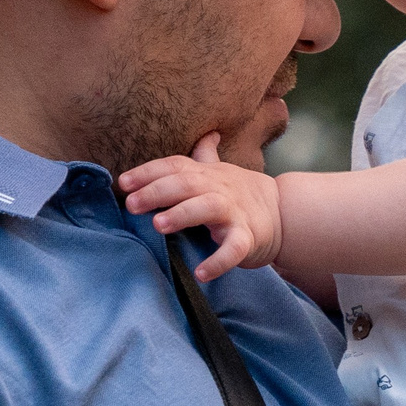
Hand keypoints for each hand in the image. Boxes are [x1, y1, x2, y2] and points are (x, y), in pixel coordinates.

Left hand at [119, 134, 282, 278]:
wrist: (282, 213)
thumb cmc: (239, 192)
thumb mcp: (219, 171)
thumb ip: (202, 155)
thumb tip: (203, 131)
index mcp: (206, 174)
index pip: (175, 165)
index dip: (148, 171)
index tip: (123, 182)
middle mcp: (218, 188)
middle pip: (186, 183)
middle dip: (157, 191)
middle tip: (131, 204)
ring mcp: (234, 212)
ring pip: (208, 208)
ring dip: (182, 215)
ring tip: (158, 226)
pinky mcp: (248, 237)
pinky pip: (234, 248)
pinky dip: (218, 261)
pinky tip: (200, 273)